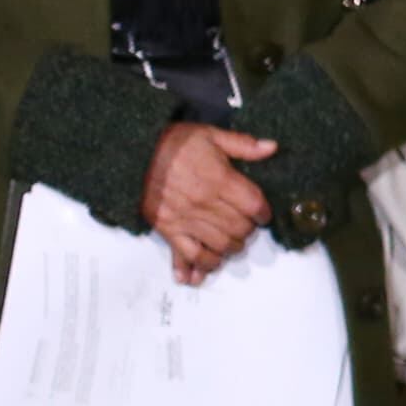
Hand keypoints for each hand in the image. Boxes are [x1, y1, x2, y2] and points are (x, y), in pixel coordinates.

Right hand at [145, 121, 275, 284]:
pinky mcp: (169, 229)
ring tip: (232, 243)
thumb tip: (271, 147)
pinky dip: (199, 266)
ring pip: (220, 246)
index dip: (263, 212)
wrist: (133, 154)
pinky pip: (188, 255)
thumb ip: (242, 144)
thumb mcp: (209, 134)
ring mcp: (187, 219)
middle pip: (239, 229)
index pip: (254, 205)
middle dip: (248, 231)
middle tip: (246, 227)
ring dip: (231, 248)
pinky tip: (202, 272)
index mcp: (220, 180)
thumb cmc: (172, 144)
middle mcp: (205, 203)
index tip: (262, 214)